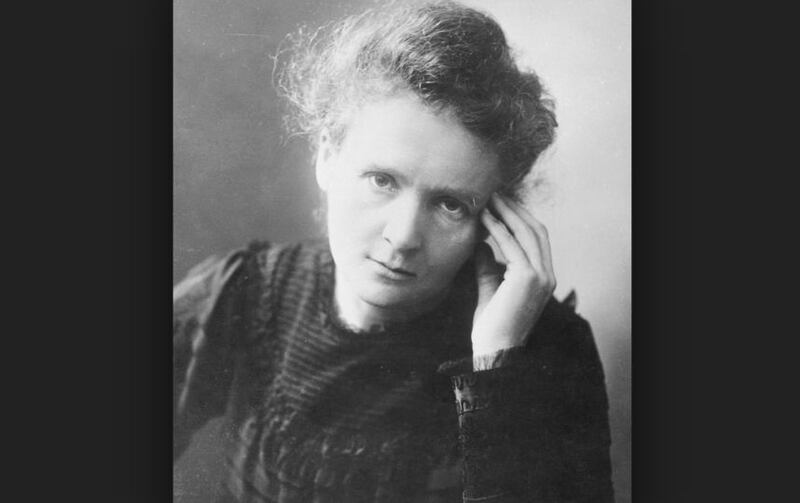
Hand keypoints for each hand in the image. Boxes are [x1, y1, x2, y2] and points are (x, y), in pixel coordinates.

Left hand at [471, 193, 555, 355]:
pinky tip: (484, 218)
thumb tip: (481, 244)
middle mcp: (547, 275)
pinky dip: (498, 228)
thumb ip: (489, 266)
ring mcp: (541, 276)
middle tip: (495, 194)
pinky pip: (512, 245)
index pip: (537, 239)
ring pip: (526, 233)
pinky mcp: (528, 278)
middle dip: (515, 209)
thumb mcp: (490, 288)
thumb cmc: (491, 326)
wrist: (494, 350)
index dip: (520, 218)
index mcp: (544, 278)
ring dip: (507, 213)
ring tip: (489, 200)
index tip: (501, 204)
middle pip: (535, 230)